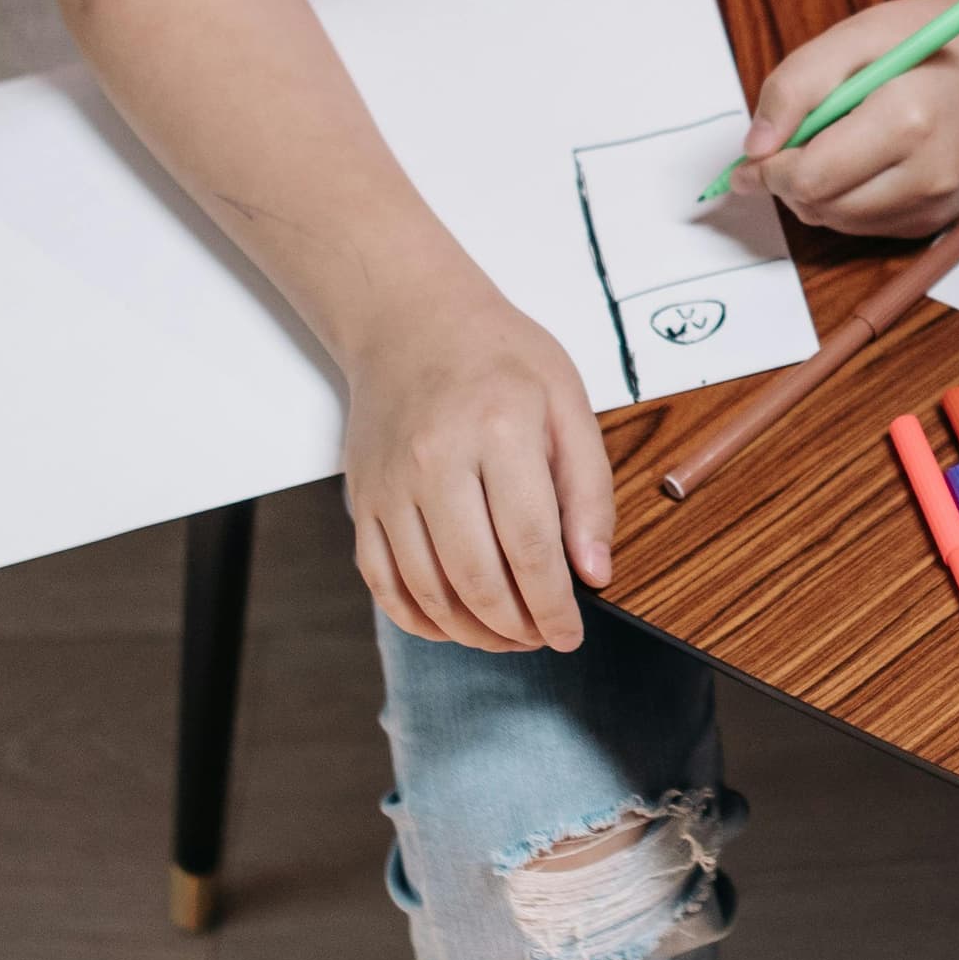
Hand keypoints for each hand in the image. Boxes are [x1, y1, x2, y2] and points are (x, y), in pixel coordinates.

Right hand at [340, 283, 614, 653]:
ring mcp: (391, 484)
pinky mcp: (363, 499)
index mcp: (500, 430)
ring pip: (427, 590)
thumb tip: (595, 572)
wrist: (412, 321)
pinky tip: (452, 622)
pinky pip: (382, 581)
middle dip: (516, 628)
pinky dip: (417, 617)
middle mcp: (437, 459)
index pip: (530, 546)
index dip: (553, 605)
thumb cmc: (500, 359)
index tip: (570, 633)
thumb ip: (588, 490)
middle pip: (476, 578)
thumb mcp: (568, 403)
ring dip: (471, 632)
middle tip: (541, 637)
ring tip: (505, 635)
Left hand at [733, 0, 958, 239]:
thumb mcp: (856, 36)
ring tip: (826, 147)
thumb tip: (756, 149)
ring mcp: (943, 203)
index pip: (811, 177)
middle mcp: (930, 174)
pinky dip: (850, 203)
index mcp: (907, 121)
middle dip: (788, 184)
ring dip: (817, 196)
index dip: (767, 172)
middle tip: (783, 149)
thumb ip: (796, 87)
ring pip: (843, 225)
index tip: (750, 159)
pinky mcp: (947, 217)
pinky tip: (861, 163)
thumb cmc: (931, 38)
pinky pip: (873, 228)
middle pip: (823, 208)